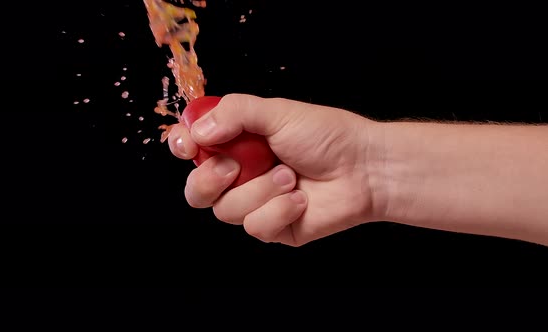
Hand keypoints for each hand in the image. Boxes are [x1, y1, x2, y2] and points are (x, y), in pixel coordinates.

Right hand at [167, 94, 384, 245]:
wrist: (365, 169)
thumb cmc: (327, 136)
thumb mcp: (278, 112)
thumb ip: (235, 113)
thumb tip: (198, 131)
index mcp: (239, 142)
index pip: (193, 147)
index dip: (182, 146)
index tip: (186, 143)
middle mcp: (242, 174)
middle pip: (197, 190)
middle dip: (209, 179)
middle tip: (233, 165)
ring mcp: (256, 203)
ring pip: (226, 210)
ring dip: (260, 190)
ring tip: (289, 175)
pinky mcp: (273, 227)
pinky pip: (255, 226)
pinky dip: (279, 210)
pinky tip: (300, 198)